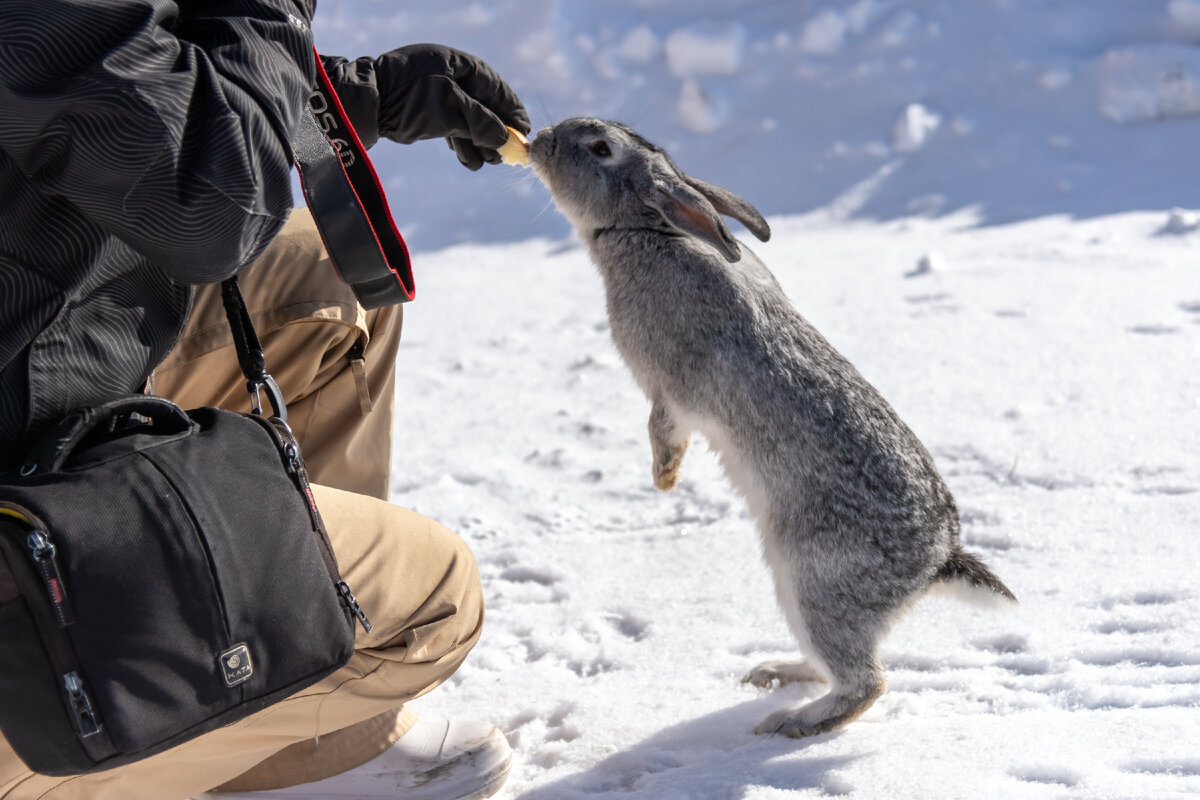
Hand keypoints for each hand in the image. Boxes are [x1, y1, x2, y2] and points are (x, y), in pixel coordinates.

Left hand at [374, 44, 529, 169]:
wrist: (362, 105)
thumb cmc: (406, 99)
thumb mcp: (448, 109)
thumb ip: (479, 122)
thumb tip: (505, 139)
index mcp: (455, 63)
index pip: (493, 86)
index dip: (510, 110)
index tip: (523, 132)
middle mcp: (447, 75)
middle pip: (482, 105)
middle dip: (494, 132)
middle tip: (506, 155)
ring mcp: (434, 92)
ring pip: (466, 119)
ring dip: (478, 142)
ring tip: (488, 162)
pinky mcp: (423, 110)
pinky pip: (451, 126)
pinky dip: (461, 143)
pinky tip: (470, 161)